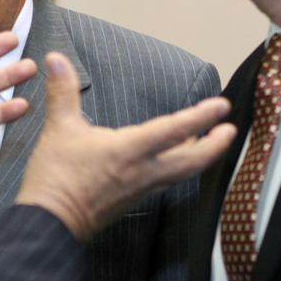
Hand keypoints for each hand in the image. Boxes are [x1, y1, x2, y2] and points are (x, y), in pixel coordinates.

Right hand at [16, 52, 235, 239]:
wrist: (50, 222)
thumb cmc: (56, 176)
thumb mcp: (58, 127)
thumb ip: (62, 90)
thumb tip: (55, 58)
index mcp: (129, 150)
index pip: (174, 130)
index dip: (201, 117)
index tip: (222, 107)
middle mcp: (143, 172)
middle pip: (192, 160)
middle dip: (215, 146)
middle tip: (230, 131)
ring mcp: (140, 189)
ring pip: (181, 173)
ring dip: (199, 156)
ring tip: (208, 142)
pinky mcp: (133, 200)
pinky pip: (166, 182)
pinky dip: (178, 169)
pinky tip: (173, 163)